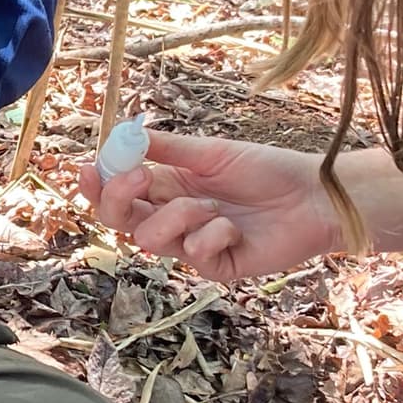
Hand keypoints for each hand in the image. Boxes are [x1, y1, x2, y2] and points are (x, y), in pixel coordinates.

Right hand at [79, 131, 337, 279]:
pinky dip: (213, 233)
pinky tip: (237, 227)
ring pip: (149, 239)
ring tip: (213, 206)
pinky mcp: (213, 268)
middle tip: (139, 178)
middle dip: (119, 199)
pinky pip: (192, 253)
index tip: (88, 168)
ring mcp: (190, 246)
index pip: (116, 191)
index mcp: (165, 188)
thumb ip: (166, 148)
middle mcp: (171, 218)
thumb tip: (125, 133)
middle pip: (120, 220)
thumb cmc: (268, 169)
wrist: (315, 196)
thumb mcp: (211, 152)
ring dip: (179, 215)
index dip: (97, 184)